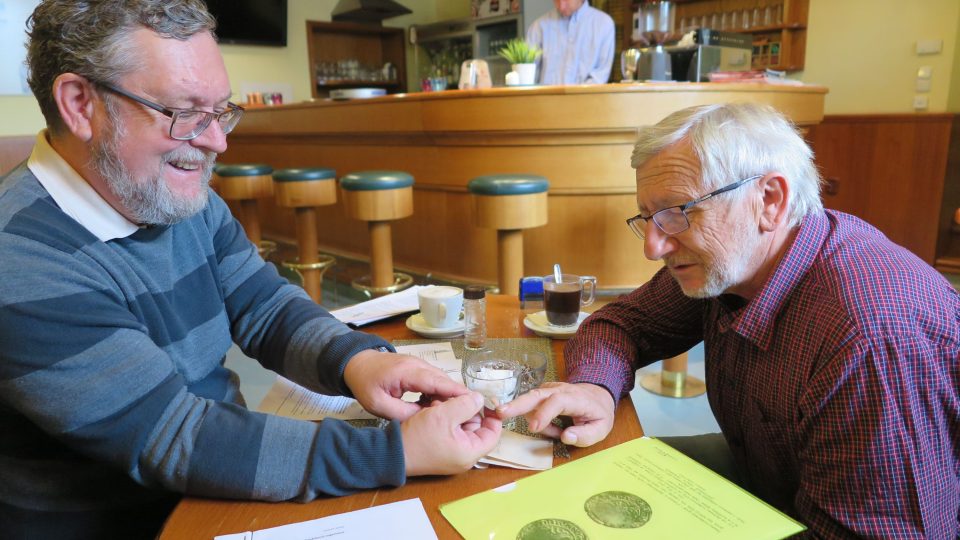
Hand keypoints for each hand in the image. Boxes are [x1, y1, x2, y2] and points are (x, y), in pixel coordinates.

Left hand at [343, 349, 468, 420]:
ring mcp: (419, 364)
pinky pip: (435, 379)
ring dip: (448, 395)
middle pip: (444, 380)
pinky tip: (437, 405)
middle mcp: (417, 364)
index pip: (437, 382)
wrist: (357, 364)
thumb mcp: (378, 404)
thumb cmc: (365, 383)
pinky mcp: (419, 367)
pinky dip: (440, 391)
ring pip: (441, 379)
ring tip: (453, 414)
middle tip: (466, 415)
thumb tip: (425, 420)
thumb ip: (402, 413)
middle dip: (456, 396)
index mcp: (407, 372)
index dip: (455, 392)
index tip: (472, 402)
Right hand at [402, 392, 501, 475]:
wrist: (392, 452)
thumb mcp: (444, 415)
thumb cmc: (419, 437)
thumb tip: (480, 399)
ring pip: (462, 425)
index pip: (493, 433)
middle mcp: (464, 456)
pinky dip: (445, 417)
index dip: (493, 415)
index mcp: (470, 452)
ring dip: (453, 411)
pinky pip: (450, 429)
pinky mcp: (441, 449)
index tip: (488, 399)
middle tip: (451, 399)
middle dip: (466, 409)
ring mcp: (452, 453)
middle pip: (476, 426)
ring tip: (438, 403)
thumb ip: (466, 404)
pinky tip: (433, 409)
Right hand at [497, 382, 614, 446]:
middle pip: (536, 394)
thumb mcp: (602, 428)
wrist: (597, 395)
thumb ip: (586, 435)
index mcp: (576, 398)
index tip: (534, 429)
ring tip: (556, 431)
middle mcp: (560, 389)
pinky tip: (550, 425)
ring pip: (532, 402)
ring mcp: (549, 389)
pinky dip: (536, 418)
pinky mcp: (542, 392)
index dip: (543, 413)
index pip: (557, 401)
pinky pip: (532, 406)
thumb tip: (566, 437)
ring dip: (536, 420)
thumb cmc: (598, 413)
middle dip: (517, 404)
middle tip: (500, 413)